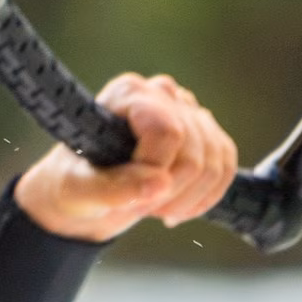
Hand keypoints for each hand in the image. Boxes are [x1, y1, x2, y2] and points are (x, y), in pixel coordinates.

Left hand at [15, 73, 239, 241]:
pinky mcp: (206, 134)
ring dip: (187, 199)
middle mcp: (162, 94)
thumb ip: (111, 188)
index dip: (156, 171)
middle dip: (169, 192)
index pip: (167, 131)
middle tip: (140, 207)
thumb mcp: (79, 191)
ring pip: (215, 162)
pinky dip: (206, 197)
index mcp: (128, 93)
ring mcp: (188, 112)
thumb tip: (159, 184)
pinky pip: (226, 167)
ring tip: (155, 207)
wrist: (87, 195)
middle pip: (194, 151)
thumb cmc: (75, 185)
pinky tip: (179, 208)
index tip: (133, 195)